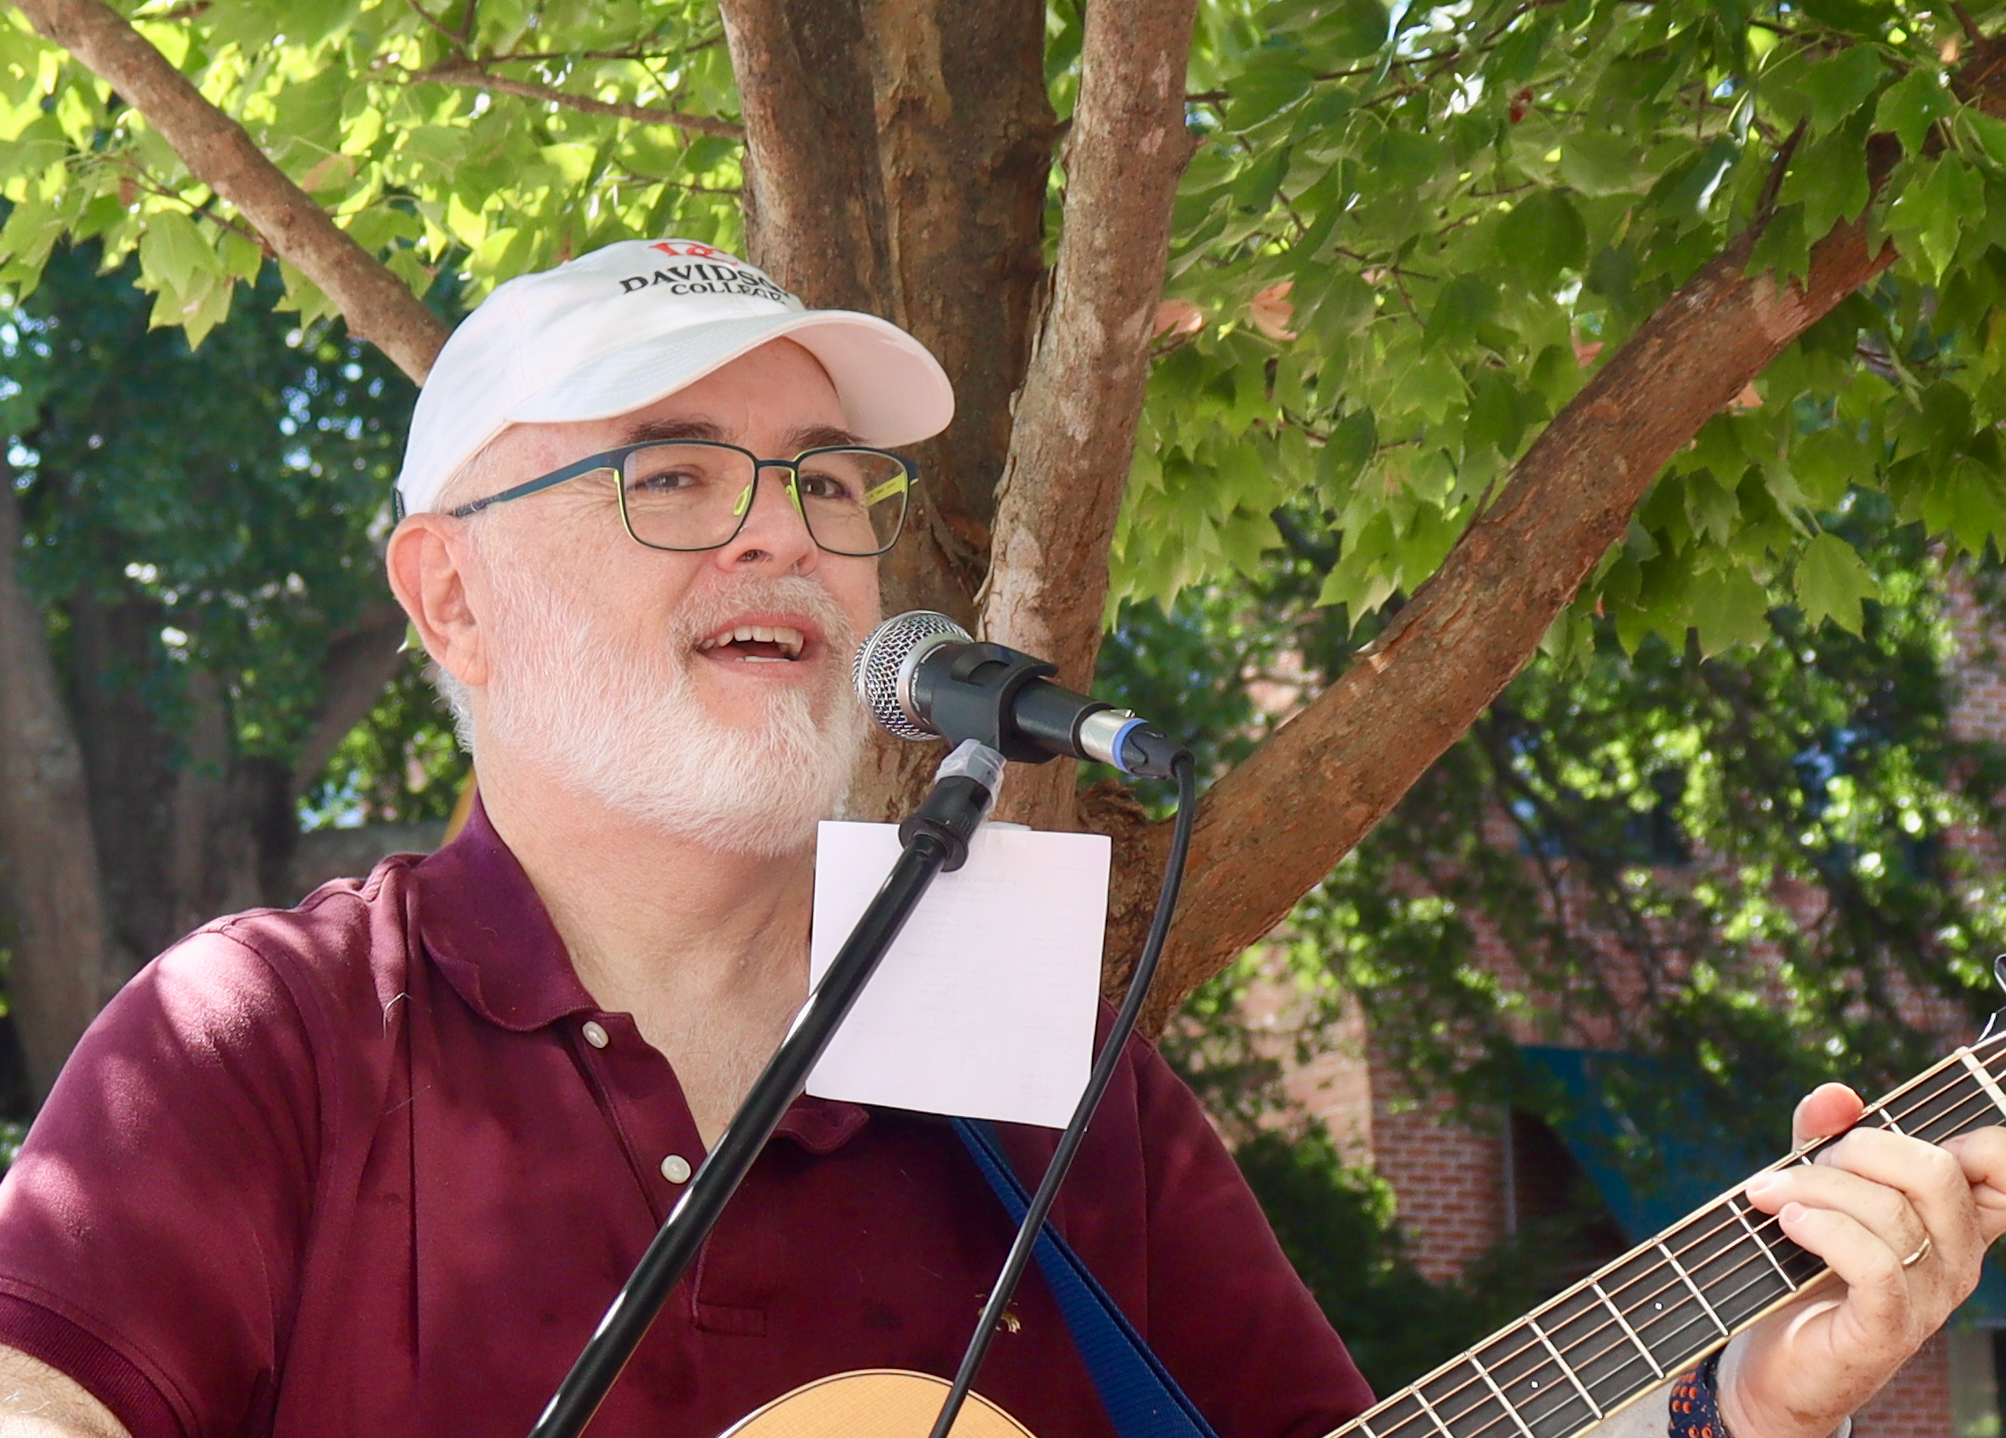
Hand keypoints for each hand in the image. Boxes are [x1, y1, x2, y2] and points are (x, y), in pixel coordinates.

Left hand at [1718, 1082, 2005, 1437]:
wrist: (1776, 1361)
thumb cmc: (1803, 1267)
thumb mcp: (1816, 1189)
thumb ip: (1826, 1138)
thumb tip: (1835, 1095)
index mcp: (1954, 1217)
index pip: (1999, 1162)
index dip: (1966, 1135)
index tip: (1889, 1134)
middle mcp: (1958, 1257)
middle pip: (1936, 1171)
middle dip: (1857, 1150)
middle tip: (1806, 1166)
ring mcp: (1930, 1297)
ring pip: (1892, 1212)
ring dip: (1814, 1187)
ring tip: (1768, 1194)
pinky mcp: (1891, 1328)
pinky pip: (1874, 1264)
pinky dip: (1823, 1230)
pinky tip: (1788, 1221)